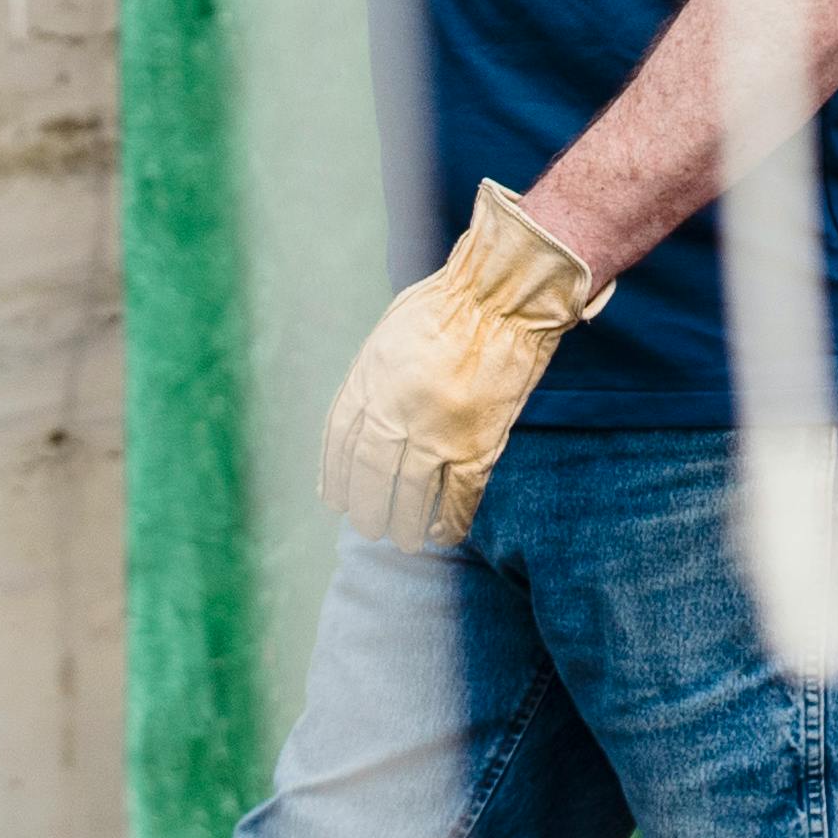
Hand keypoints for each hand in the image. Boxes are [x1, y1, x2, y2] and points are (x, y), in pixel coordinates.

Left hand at [318, 180, 610, 549]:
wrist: (501, 297)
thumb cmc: (447, 306)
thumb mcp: (388, 336)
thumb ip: (374, 378)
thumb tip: (365, 415)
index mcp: (368, 383)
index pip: (340, 443)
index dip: (336, 476)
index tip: (336, 498)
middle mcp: (394, 414)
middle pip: (370, 477)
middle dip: (366, 508)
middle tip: (368, 527)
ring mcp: (436, 433)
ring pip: (411, 497)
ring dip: (405, 525)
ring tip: (404, 540)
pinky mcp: (478, 444)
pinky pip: (460, 497)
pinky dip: (451, 520)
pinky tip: (444, 533)